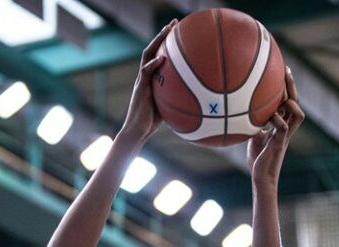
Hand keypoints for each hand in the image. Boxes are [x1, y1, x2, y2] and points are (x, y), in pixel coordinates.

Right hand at [119, 21, 174, 144]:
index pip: (159, 55)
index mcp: (152, 78)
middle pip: (153, 49)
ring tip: (167, 31)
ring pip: (147, 55)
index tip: (178, 32)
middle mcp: (146, 75)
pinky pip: (146, 72)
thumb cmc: (153, 122)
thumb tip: (201, 99)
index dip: (167, 43)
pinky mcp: (140, 88)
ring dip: (157, 41)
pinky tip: (163, 58)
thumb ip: (179, 97)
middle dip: (163, 35)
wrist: (138, 131)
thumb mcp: (170, 106)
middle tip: (174, 23)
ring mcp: (142, 80)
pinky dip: (154, 64)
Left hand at [248, 68, 304, 185]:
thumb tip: (239, 110)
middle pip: (296, 104)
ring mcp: (284, 136)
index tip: (282, 71)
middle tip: (285, 71)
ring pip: (298, 115)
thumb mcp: (253, 136)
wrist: (261, 177)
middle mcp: (286, 129)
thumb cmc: (258, 159)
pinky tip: (267, 116)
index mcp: (281, 125)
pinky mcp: (279, 144)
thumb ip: (252, 123)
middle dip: (292, 87)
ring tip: (282, 96)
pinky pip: (282, 128)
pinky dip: (276, 120)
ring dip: (292, 103)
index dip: (287, 87)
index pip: (288, 102)